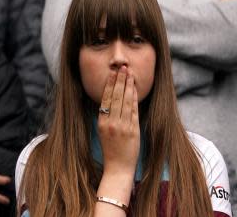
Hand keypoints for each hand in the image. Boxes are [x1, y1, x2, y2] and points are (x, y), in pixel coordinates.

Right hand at [97, 66, 139, 180]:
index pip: (105, 99)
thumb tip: (111, 101)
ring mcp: (122, 126)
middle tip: (122, 67)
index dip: (109, 84)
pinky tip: (135, 88)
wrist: (118, 168)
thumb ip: (107, 118)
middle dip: (119, 80)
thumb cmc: (112, 150)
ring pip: (125, 101)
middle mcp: (111, 123)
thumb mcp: (104, 132)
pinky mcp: (133, 130)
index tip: (112, 73)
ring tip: (129, 73)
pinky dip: (134, 98)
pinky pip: (133, 110)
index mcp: (102, 123)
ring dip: (128, 85)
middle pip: (115, 97)